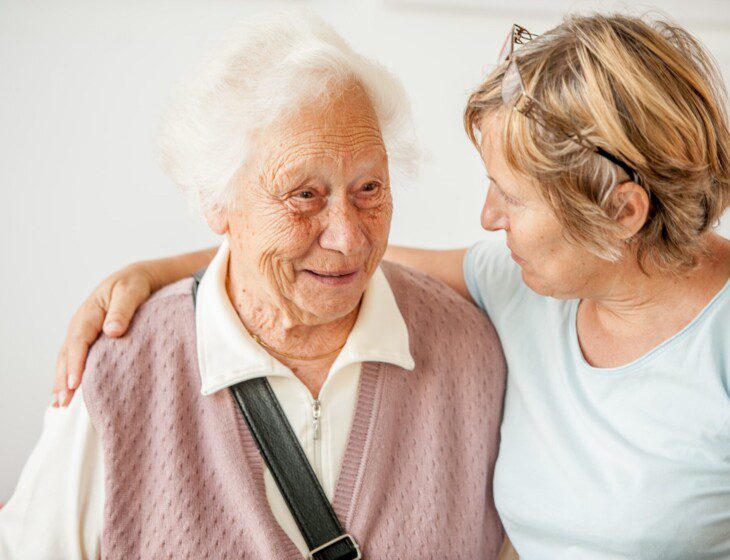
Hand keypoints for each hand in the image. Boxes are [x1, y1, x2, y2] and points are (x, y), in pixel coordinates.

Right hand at [52, 264, 155, 406]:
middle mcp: (81, 324)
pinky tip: (67, 391)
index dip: (76, 363)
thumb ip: (123, 310)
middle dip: (63, 379)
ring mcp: (82, 332)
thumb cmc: (134, 285)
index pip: (79, 341)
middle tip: (62, 402)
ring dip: (62, 381)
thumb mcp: (131, 291)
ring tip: (59, 404)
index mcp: (90, 313)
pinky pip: (75, 358)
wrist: (136, 279)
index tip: (75, 383)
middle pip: (68, 354)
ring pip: (67, 359)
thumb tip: (113, 330)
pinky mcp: (89, 339)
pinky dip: (69, 375)